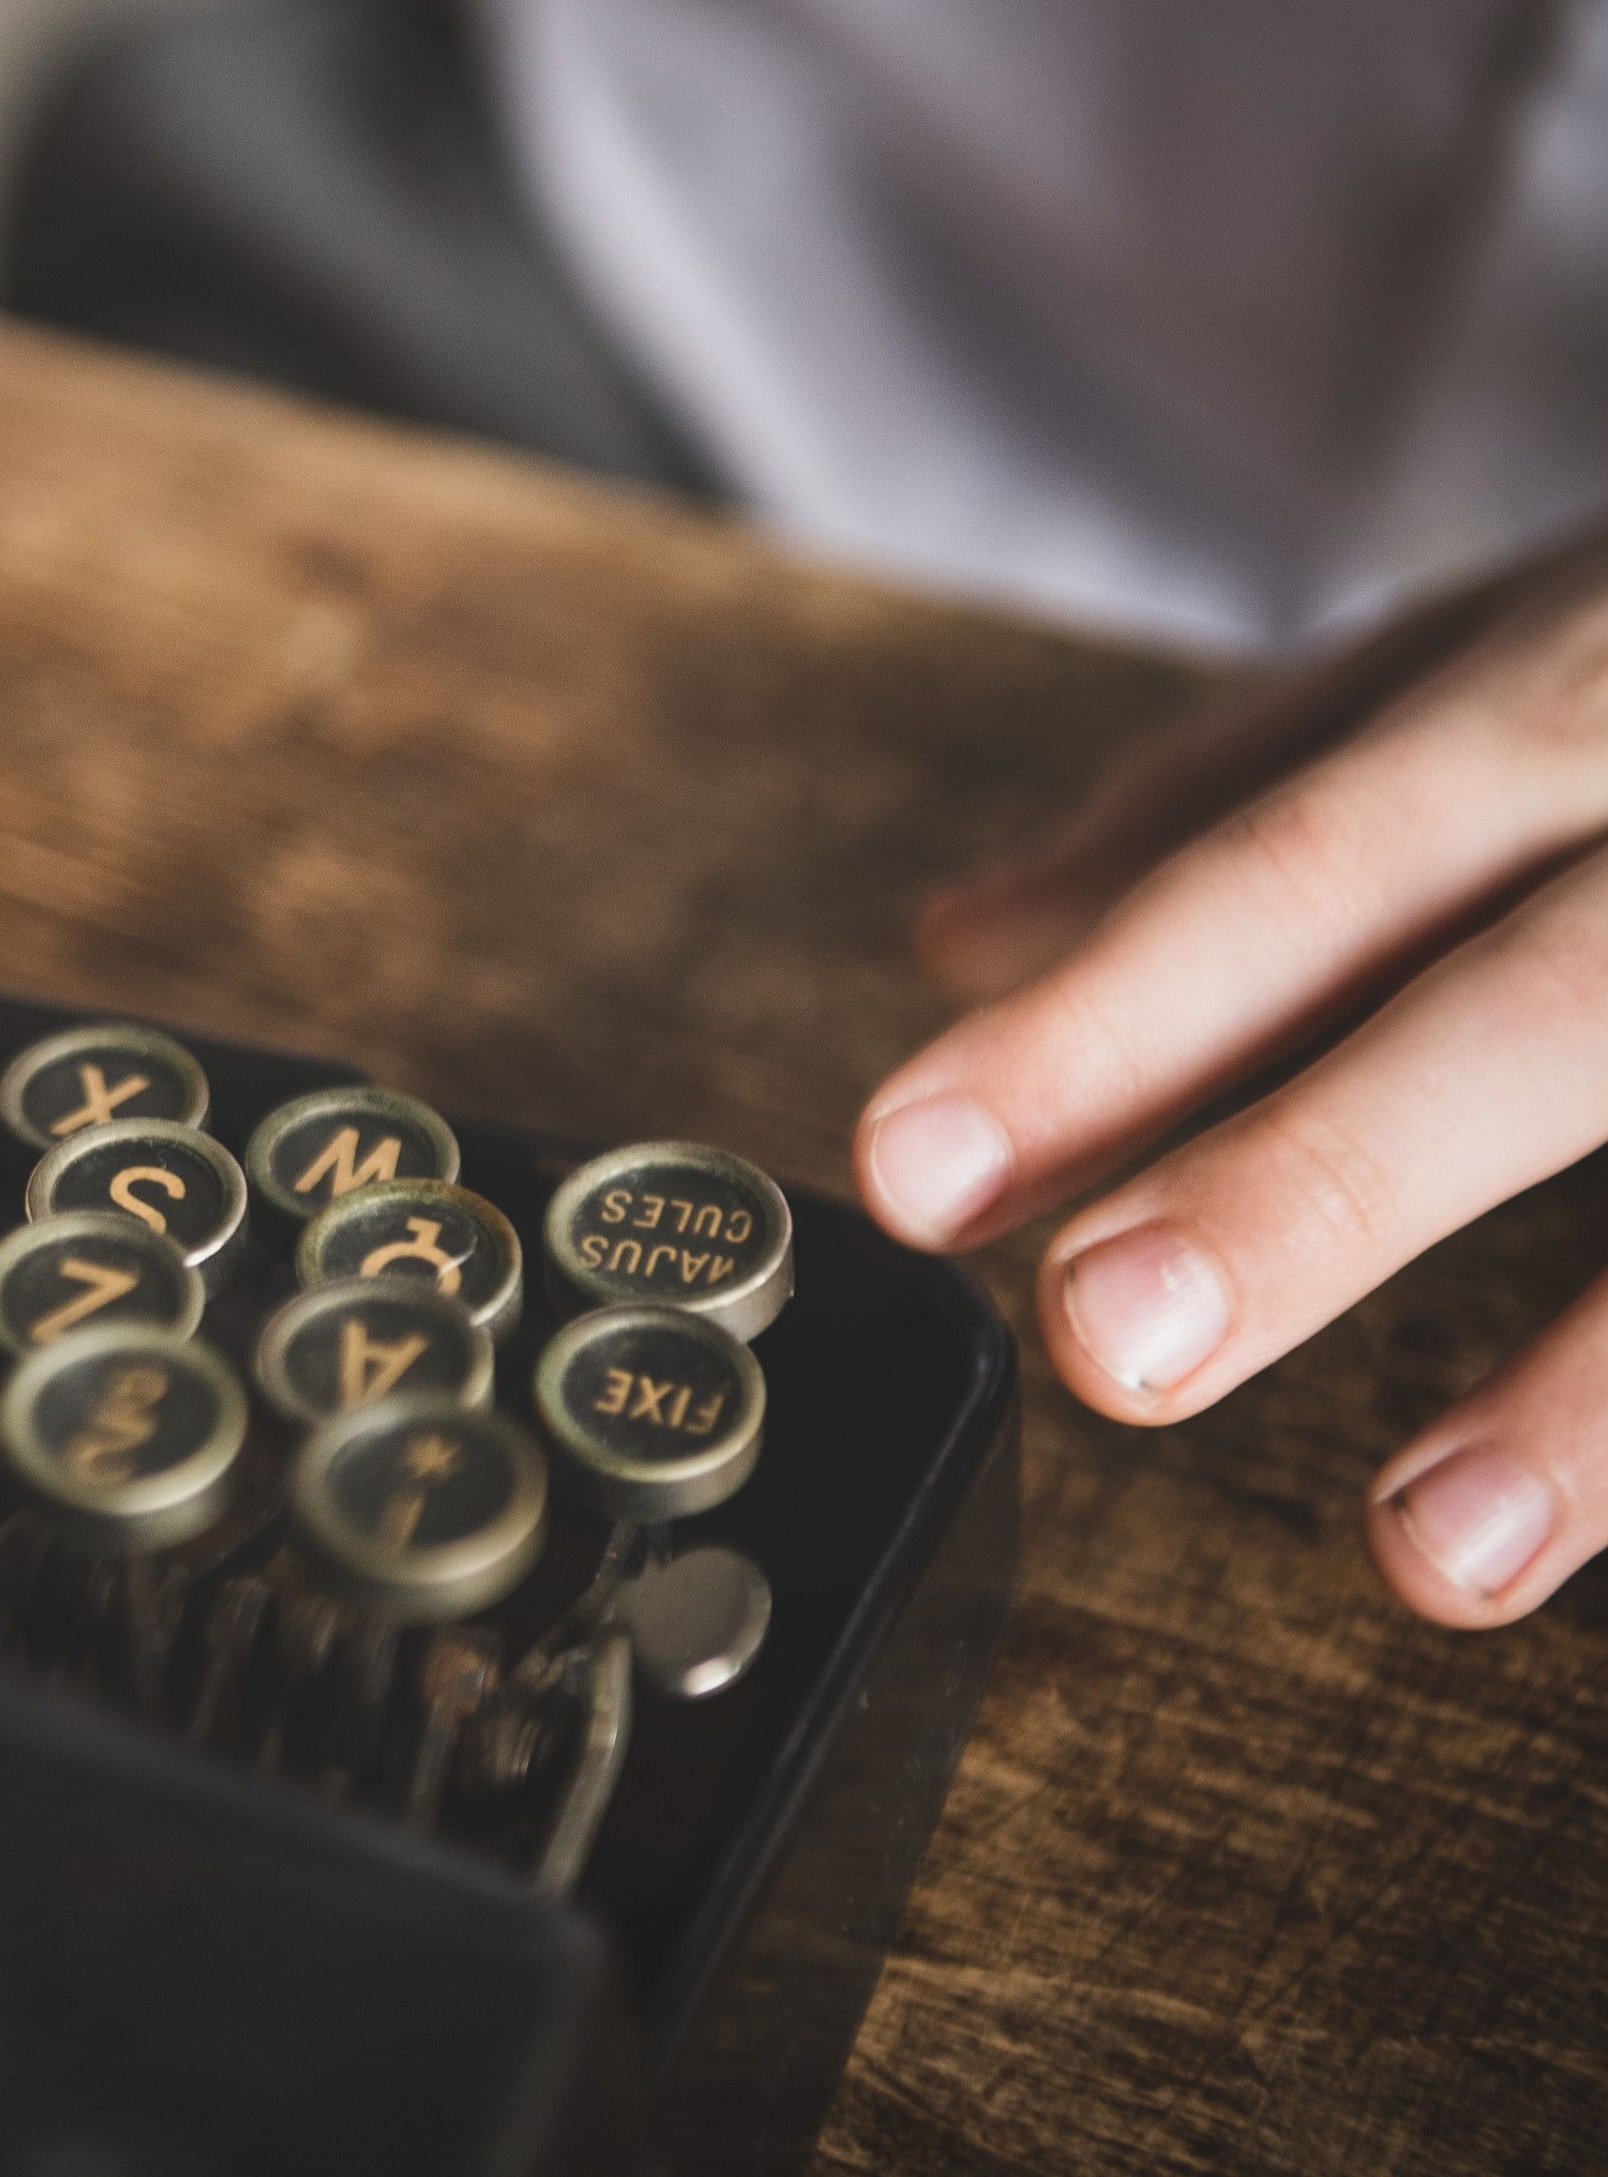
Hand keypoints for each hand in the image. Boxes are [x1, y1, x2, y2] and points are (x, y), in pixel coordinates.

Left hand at [855, 539, 1607, 1626]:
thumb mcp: (1514, 643)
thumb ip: (1246, 797)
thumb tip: (960, 941)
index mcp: (1585, 686)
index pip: (1310, 857)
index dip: (1115, 1014)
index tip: (908, 1167)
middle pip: (1542, 1001)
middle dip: (1324, 1173)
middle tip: (1106, 1341)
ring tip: (1422, 1557)